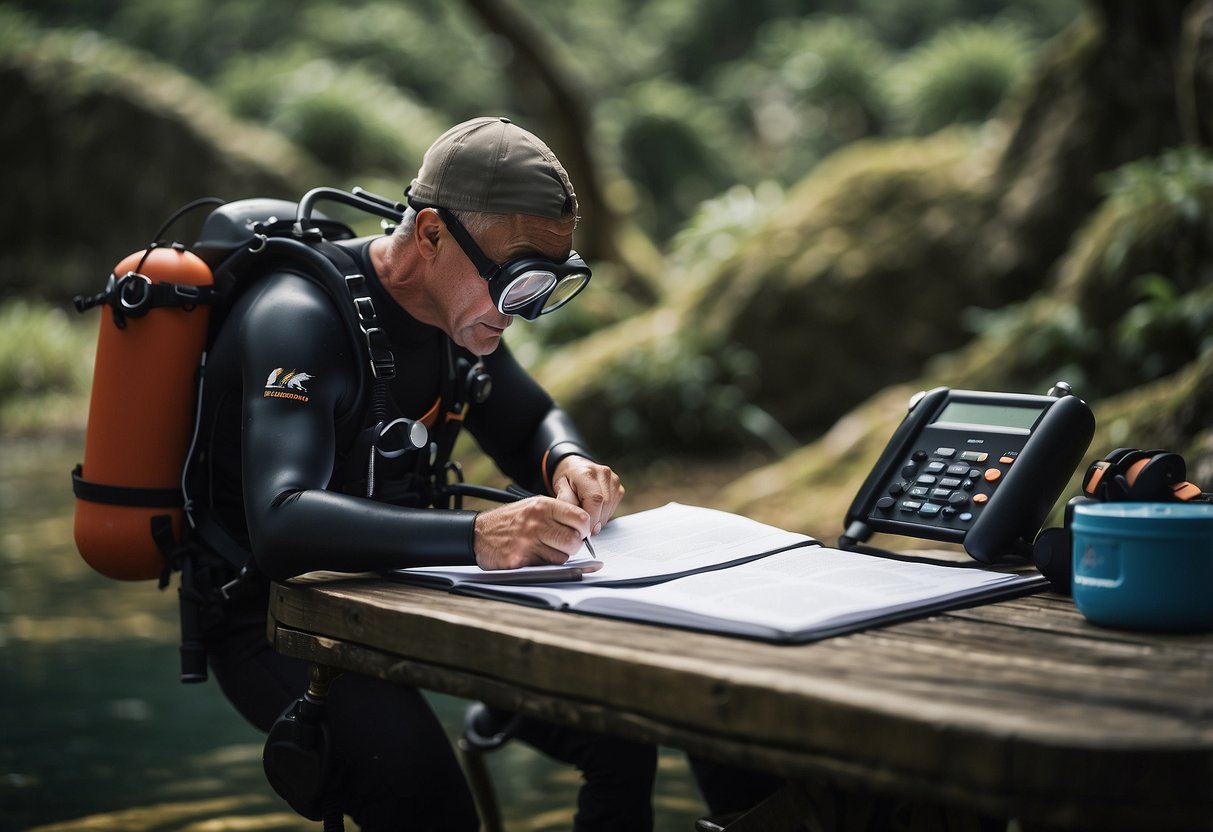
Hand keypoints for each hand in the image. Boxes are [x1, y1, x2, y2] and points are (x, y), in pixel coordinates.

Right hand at [473, 496, 591, 569]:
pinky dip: (544, 565)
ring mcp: (527, 542)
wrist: (477, 533)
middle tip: (564, 544)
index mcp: (542, 506)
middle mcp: (536, 522)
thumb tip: (585, 528)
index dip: (584, 528)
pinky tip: (532, 556)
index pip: (580, 518)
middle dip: (573, 546)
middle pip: (574, 540)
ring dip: (557, 557)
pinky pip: (545, 567)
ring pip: (562, 557)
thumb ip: (557, 514)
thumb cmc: (510, 521)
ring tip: (543, 549)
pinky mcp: (520, 560)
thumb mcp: (533, 506)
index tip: (581, 532)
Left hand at [552, 456, 624, 535]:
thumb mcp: (559, 488)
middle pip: (604, 505)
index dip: (591, 518)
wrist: (575, 467)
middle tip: (583, 525)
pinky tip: (595, 510)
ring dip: (599, 518)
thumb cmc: (567, 479)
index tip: (583, 529)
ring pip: (610, 509)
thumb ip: (566, 501)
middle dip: (594, 520)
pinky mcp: (619, 488)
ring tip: (587, 515)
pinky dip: (604, 514)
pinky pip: (613, 508)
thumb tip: (577, 519)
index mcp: (587, 473)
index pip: (595, 500)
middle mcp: (603, 473)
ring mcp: (614, 480)